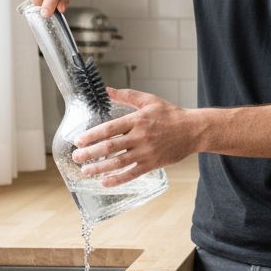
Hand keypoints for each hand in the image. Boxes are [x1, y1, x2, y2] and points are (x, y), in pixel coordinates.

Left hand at [71, 88, 196, 186]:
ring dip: (99, 167)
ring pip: (118, 162)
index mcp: (137, 120)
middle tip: (76, 157)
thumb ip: (126, 95)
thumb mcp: (149, 100)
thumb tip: (107, 89)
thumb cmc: (171, 114)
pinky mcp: (152, 163)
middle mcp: (140, 136)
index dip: (92, 135)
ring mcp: (146, 152)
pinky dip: (117, 179)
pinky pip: (132, 173)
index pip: (109, 128)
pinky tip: (105, 181)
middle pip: (110, 147)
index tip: (78, 140)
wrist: (193, 130)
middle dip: (90, 153)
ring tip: (86, 170)